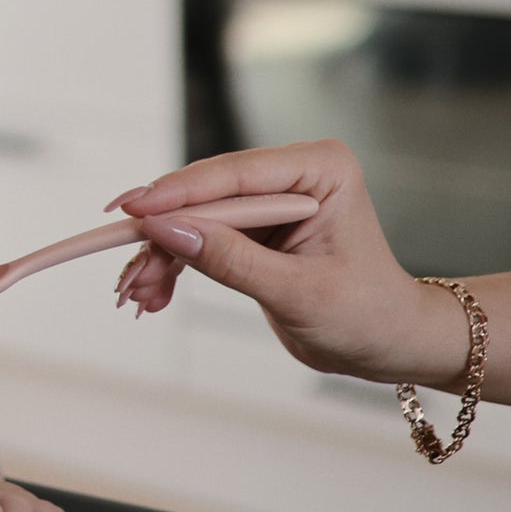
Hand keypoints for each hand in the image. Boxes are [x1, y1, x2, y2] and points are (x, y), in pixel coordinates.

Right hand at [107, 139, 467, 384]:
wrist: (385, 342)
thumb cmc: (364, 314)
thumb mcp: (296, 292)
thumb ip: (230, 259)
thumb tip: (165, 230)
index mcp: (320, 169)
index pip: (234, 174)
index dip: (177, 193)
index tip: (130, 211)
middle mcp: (292, 174)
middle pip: (205, 194)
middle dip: (162, 235)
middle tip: (125, 272)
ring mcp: (269, 200)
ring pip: (193, 218)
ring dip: (161, 257)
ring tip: (137, 296)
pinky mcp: (253, 228)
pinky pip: (199, 239)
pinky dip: (173, 267)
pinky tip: (153, 296)